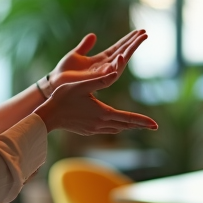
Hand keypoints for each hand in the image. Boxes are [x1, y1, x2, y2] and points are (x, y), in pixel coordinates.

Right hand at [35, 70, 157, 135]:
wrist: (47, 116)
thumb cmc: (62, 98)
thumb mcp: (82, 85)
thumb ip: (99, 79)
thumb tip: (115, 71)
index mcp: (102, 113)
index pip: (128, 118)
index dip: (142, 121)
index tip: (155, 124)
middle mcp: (100, 124)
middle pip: (125, 125)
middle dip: (139, 125)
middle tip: (152, 126)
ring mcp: (93, 129)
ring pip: (116, 129)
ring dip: (127, 126)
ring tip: (137, 124)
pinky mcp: (87, 131)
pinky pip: (107, 129)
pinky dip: (116, 126)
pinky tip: (115, 122)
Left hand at [47, 30, 145, 91]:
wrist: (55, 82)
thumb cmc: (64, 71)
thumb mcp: (76, 54)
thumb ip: (85, 46)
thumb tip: (93, 35)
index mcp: (101, 60)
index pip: (118, 48)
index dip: (128, 40)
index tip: (138, 31)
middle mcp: (105, 67)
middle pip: (123, 53)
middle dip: (134, 43)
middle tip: (145, 33)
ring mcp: (103, 73)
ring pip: (121, 61)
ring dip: (130, 50)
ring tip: (140, 39)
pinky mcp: (98, 80)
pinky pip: (111, 73)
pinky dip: (117, 65)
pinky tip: (123, 55)